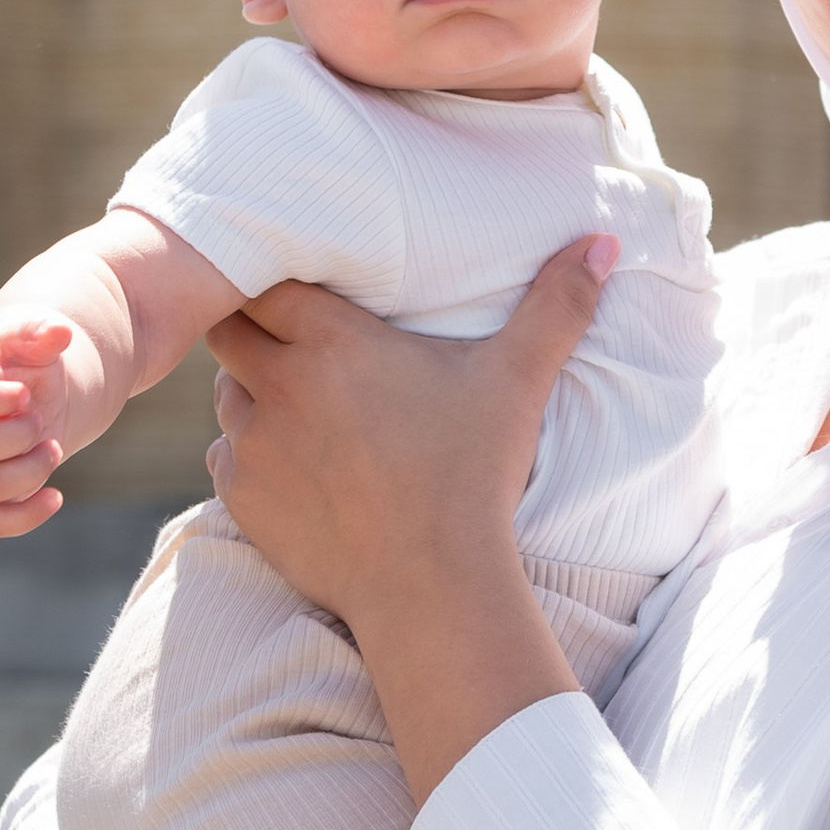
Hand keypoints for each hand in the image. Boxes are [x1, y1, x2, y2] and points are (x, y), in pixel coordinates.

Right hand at [0, 320, 97, 538]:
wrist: (36, 399)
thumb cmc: (29, 365)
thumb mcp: (35, 340)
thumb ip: (42, 331)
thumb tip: (60, 332)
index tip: (26, 394)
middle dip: (12, 438)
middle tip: (41, 422)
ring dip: (26, 474)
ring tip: (54, 448)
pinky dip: (24, 518)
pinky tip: (56, 497)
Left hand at [207, 239, 615, 631]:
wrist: (433, 586)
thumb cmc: (473, 474)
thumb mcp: (516, 381)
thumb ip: (556, 305)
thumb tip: (604, 243)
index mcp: (331, 341)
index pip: (265, 279)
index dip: (276, 280)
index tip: (300, 289)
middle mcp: (279, 384)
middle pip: (229, 328)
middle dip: (253, 328)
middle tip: (292, 340)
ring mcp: (254, 444)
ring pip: (226, 394)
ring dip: (251, 390)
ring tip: (297, 402)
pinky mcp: (242, 498)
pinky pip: (226, 457)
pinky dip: (250, 454)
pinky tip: (294, 463)